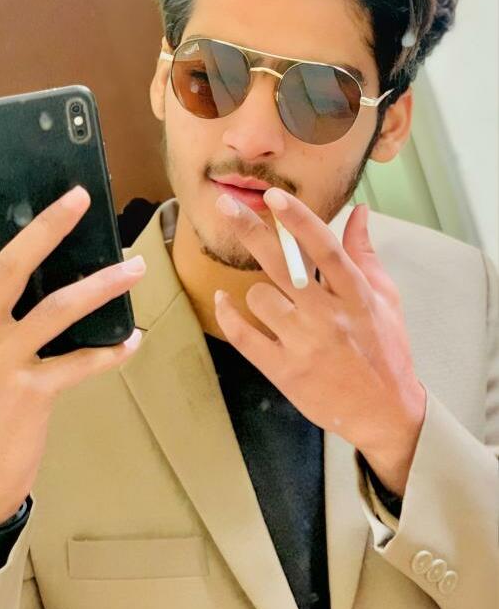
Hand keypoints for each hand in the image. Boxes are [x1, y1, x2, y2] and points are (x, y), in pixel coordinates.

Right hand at [0, 157, 145, 525]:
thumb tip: (41, 264)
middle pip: (9, 265)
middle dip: (46, 227)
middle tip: (80, 195)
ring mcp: (0, 362)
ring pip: (56, 309)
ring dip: (102, 285)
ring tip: (136, 266)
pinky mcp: (30, 393)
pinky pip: (80, 363)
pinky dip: (111, 351)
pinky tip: (134, 340)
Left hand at [213, 187, 425, 495]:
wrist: (384, 413)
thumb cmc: (386, 350)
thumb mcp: (386, 299)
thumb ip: (365, 253)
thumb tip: (359, 211)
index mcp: (356, 295)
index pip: (324, 249)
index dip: (297, 219)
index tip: (272, 196)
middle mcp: (328, 317)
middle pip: (282, 265)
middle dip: (250, 231)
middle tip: (225, 206)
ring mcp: (303, 345)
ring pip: (258, 297)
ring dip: (258, 292)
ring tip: (275, 301)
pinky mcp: (284, 371)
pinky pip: (243, 336)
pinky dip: (228, 316)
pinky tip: (223, 301)